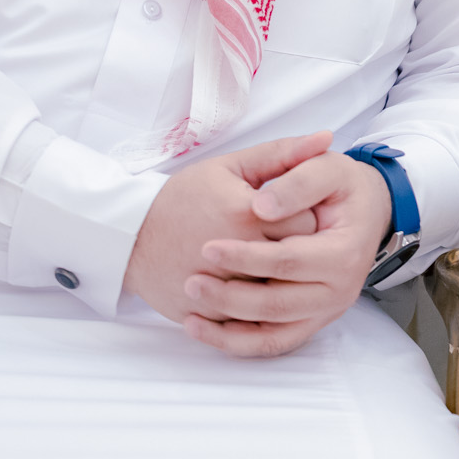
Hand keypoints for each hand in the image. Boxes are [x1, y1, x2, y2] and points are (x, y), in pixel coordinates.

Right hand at [123, 131, 327, 324]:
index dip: (307, 216)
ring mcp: (221, 290)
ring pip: (278, 294)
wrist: (131, 236)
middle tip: (282, 238)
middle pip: (296, 260)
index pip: (308, 224)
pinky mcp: (209, 315)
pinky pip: (251, 320)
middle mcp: (236, 256)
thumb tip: (327, 138)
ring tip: (268, 261)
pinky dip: (257, 307)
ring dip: (280, 281)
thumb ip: (282, 153)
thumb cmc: (184, 197)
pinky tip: (251, 286)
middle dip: (298, 249)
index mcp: (246, 215)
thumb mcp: (231, 166)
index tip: (295, 213)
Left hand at [180, 151, 392, 356]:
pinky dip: (236, 344)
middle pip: (277, 303)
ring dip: (228, 327)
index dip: (246, 255)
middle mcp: (340, 290)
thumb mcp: (328, 168)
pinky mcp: (311, 322)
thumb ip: (298, 181)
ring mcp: (326, 311)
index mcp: (344, 252)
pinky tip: (202, 329)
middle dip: (230, 296)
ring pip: (272, 333)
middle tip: (192, 282)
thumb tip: (261, 206)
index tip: (208, 246)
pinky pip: (272, 344)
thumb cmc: (343, 187)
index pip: (289, 260)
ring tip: (191, 307)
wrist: (366, 210)